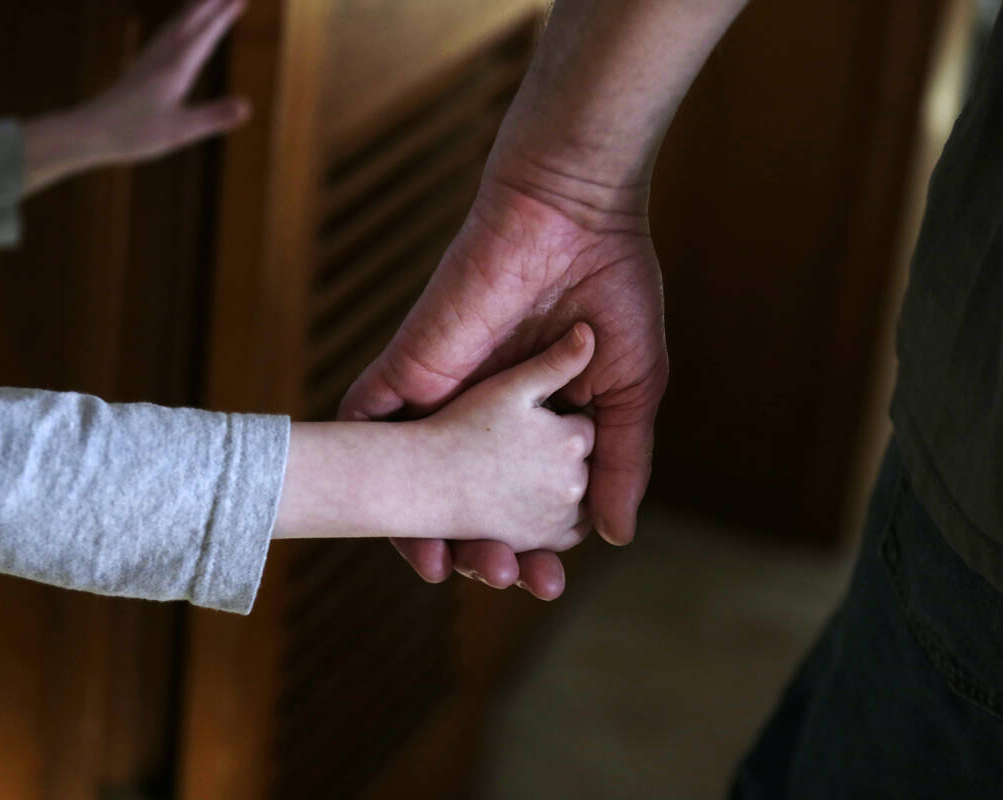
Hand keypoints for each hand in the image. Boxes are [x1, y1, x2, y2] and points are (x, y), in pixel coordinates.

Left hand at [22, 0, 248, 193]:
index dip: (225, 16)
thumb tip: (248, 106)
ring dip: (197, 8)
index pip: (206, 34)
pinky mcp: (143, 65)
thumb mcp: (180, 130)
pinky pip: (168, 34)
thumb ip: (214, 116)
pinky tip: (181, 26)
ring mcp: (151, 58)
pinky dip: (182, 22)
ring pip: (178, 23)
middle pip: (192, 20)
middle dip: (214, 3)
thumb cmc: (133, 133)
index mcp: (176, 67)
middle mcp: (163, 55)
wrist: (90, 130)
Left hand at [339, 174, 666, 598]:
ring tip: (448, 571)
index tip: (546, 582)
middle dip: (481, 550)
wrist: (574, 216)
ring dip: (424, 529)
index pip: (521, 502)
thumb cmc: (614, 294)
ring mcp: (444, 394)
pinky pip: (371, 425)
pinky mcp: (411, 366)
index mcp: (534, 423)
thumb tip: (614, 537)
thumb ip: (620, 463)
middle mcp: (484, 416)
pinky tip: (386, 522)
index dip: (532, 546)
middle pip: (467, 501)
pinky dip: (371, 475)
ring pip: (416, 478)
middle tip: (503, 579)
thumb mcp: (630, 392)